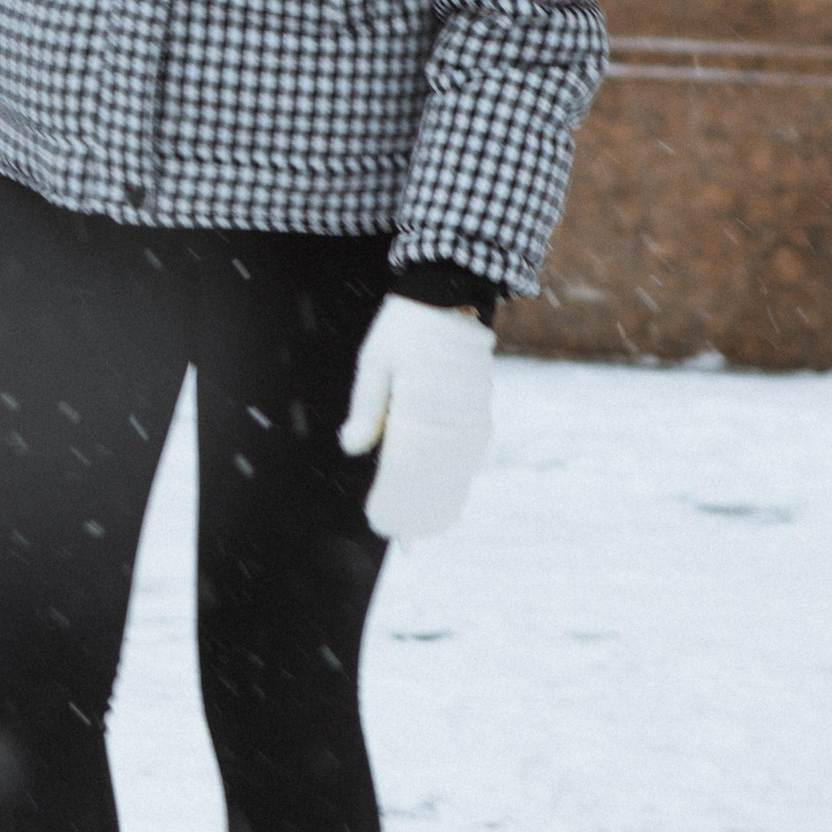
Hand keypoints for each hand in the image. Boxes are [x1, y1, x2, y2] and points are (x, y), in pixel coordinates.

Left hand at [338, 298, 492, 540]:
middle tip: (401, 539)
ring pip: (455, 471)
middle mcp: (449, 419)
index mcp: (420, 408)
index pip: (405, 470)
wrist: (452, 292)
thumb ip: (366, 408)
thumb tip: (352, 449)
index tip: (381, 524)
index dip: (393, 501)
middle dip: (417, 511)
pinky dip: (458, 477)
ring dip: (440, 499)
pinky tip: (449, 492)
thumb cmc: (405, 326)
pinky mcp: (479, 409)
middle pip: (433, 479)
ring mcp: (470, 416)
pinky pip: (469, 454)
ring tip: (426, 528)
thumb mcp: (375, 362)